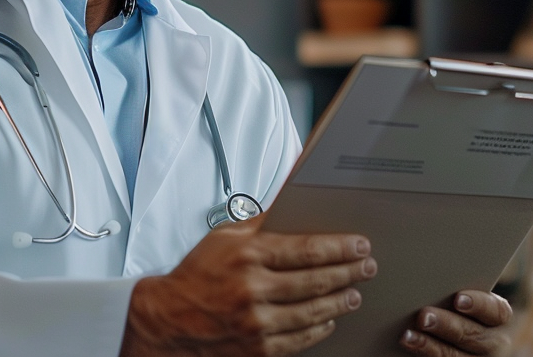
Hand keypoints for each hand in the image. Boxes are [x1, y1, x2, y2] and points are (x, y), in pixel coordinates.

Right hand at [119, 219, 376, 356]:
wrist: (166, 320)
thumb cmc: (197, 275)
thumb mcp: (224, 237)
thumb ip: (262, 219)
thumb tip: (292, 192)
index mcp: (248, 257)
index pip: (307, 250)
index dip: (340, 247)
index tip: (359, 245)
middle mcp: (253, 290)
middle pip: (316, 281)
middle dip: (348, 272)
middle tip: (367, 267)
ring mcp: (255, 323)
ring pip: (312, 312)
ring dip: (339, 302)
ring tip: (354, 293)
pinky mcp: (256, 349)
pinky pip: (298, 340)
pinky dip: (318, 330)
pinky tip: (328, 320)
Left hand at [399, 290, 512, 355]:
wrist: (454, 334)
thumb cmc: (452, 304)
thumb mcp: (461, 296)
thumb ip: (452, 287)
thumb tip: (431, 265)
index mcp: (497, 317)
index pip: (496, 311)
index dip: (479, 304)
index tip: (458, 298)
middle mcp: (493, 342)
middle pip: (474, 335)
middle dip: (447, 325)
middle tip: (424, 315)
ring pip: (455, 355)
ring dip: (430, 345)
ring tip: (408, 335)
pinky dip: (425, 353)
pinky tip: (410, 343)